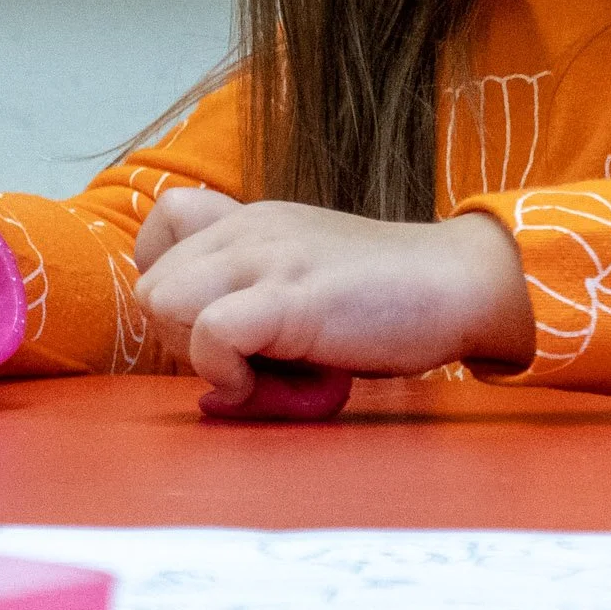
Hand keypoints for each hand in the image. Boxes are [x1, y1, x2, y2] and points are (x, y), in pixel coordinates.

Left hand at [134, 190, 534, 407]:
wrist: (456, 284)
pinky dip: (229, 375)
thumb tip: (213, 388)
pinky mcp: (290, 297)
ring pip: (163, 302)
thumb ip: (257, 305)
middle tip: (252, 362)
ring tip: (263, 373)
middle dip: (187, 341)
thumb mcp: (306, 278)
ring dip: (201, 356)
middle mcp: (250, 228)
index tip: (220, 326)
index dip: (175, 292)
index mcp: (252, 221)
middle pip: (153, 287)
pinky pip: (210, 334)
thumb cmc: (385, 298)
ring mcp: (268, 257)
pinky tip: (280, 385)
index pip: (159, 232)